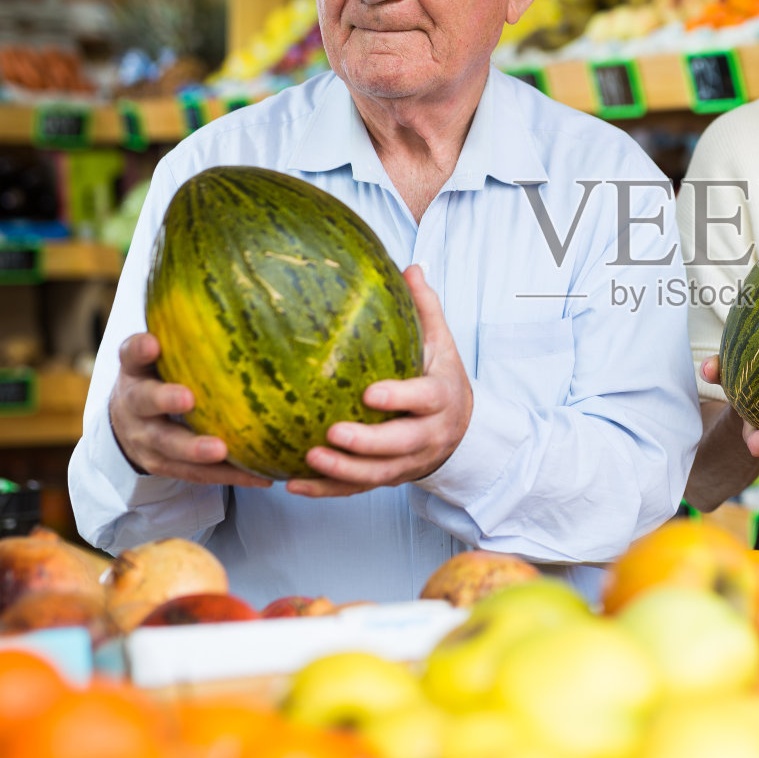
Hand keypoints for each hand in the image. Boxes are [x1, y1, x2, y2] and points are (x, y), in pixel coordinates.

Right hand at [108, 333, 271, 487]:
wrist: (129, 424)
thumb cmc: (160, 376)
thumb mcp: (161, 355)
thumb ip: (186, 332)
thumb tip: (242, 292)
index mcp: (134, 371)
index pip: (131, 354)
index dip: (140, 349)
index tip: (152, 342)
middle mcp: (135, 406)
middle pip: (145, 404)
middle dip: (165, 401)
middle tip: (188, 399)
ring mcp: (147, 441)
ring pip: (169, 448)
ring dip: (196, 451)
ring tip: (222, 450)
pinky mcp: (165, 467)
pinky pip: (198, 475)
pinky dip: (230, 475)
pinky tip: (263, 476)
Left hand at [288, 265, 474, 498]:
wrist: (463, 430)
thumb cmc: (441, 377)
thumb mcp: (441, 343)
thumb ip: (425, 308)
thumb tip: (411, 267)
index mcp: (440, 398)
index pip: (423, 398)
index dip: (400, 397)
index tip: (370, 394)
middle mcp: (428, 434)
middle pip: (400, 444)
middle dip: (368, 443)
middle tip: (333, 432)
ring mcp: (409, 461)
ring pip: (379, 474)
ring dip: (344, 472)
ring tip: (309, 459)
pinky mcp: (390, 478)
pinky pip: (358, 490)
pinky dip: (328, 490)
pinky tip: (295, 485)